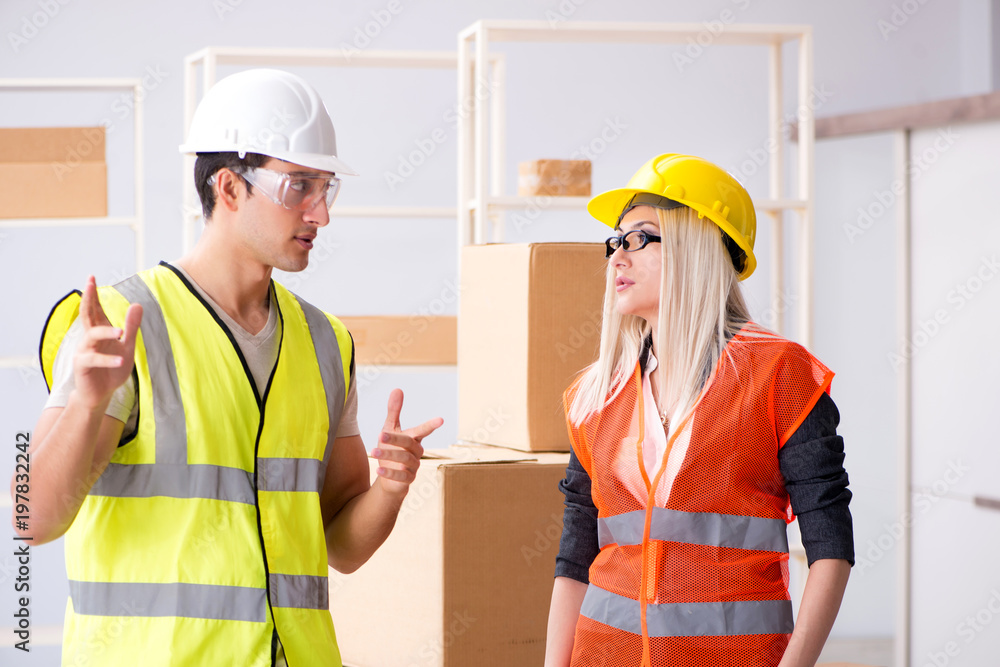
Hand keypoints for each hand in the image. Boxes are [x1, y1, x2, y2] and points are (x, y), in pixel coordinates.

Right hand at [72, 276, 142, 409]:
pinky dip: (108, 360)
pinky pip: (94, 360)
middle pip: (87, 314)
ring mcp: (84, 351)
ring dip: (106, 333)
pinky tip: (120, 360)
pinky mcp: (82, 366)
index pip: (95, 309)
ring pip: (92, 336)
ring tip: (120, 333)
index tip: (92, 277)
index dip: (93, 294)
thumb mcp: (127, 347)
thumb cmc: (112, 369)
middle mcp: (90, 338)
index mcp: (100, 332)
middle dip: (88, 298)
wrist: (102, 394)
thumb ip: (131, 327)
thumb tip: (137, 304)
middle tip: (90, 283)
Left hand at [371, 388, 442, 498]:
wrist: (389, 478)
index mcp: (414, 438)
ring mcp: (413, 466)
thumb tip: (397, 389)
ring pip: (404, 459)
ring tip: (373, 451)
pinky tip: (378, 470)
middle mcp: (416, 452)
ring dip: (389, 455)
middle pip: (409, 443)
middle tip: (381, 434)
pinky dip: (390, 473)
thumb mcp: (390, 429)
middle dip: (395, 439)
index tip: (441, 420)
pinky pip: (400, 476)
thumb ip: (394, 411)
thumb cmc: (391, 449)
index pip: (423, 430)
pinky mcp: (407, 480)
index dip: (431, 425)